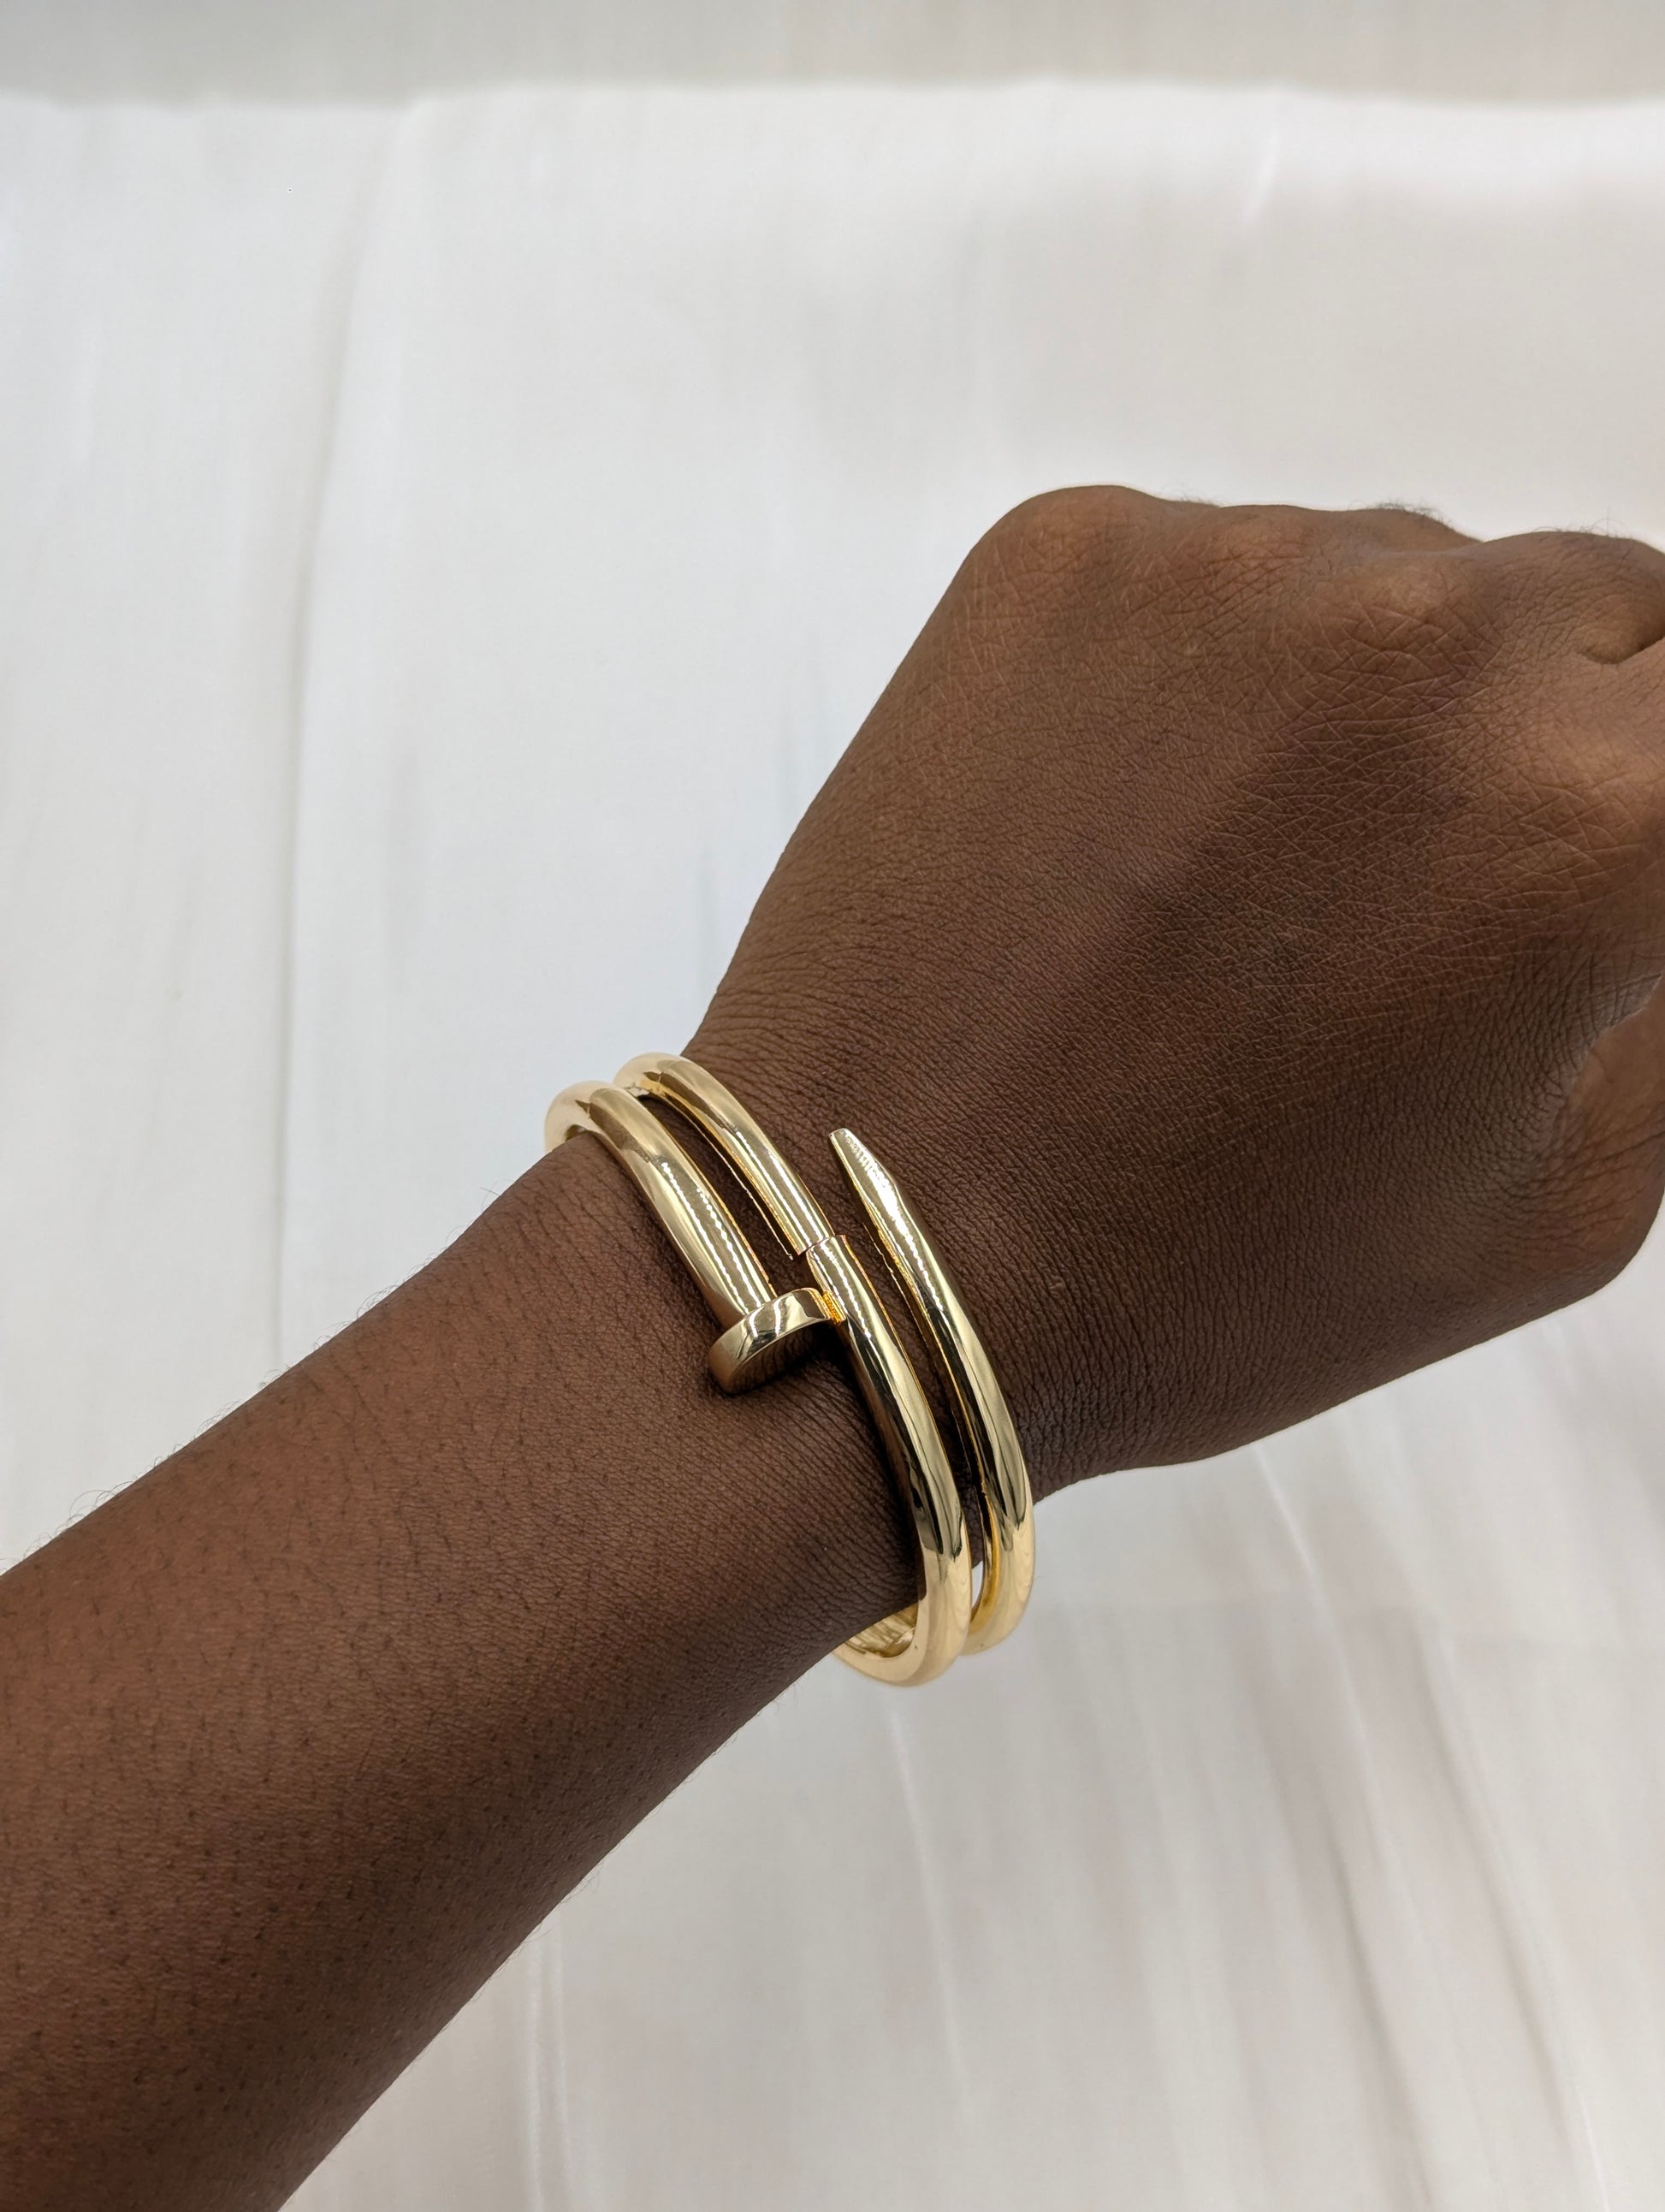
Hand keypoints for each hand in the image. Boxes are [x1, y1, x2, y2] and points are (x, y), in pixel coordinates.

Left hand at [694, 491, 1664, 1489]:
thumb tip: (1653, 849)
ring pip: (1402, 576)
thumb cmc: (1212, 1271)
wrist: (873, 1235)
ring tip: (1244, 871)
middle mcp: (1436, 638)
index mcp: (1599, 811)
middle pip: (1596, 604)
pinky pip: (1219, 570)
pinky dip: (1208, 672)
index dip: (1661, 787)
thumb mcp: (1560, 1203)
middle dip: (1555, 727)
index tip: (1597, 854)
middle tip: (1425, 879)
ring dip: (1377, 692)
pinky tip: (1128, 824)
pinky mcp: (1066, 553)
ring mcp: (1235, 568)